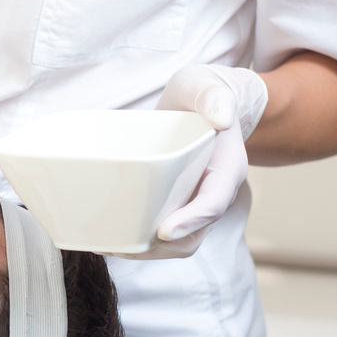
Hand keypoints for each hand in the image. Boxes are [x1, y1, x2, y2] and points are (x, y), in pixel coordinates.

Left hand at [118, 65, 267, 258]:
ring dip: (143, 251)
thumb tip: (220, 118)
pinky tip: (109, 238)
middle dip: (159, 248)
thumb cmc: (201, 94)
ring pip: (174, 244)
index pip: (214, 203)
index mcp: (228, 169)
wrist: (199, 104)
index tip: (164, 231)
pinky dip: (137, 240)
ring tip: (109, 246)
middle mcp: (213, 194)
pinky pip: (159, 234)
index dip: (192, 221)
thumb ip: (213, 95)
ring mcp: (192, 204)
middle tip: (121, 247)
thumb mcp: (206, 84)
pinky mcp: (172, 206)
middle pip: (192, 236)